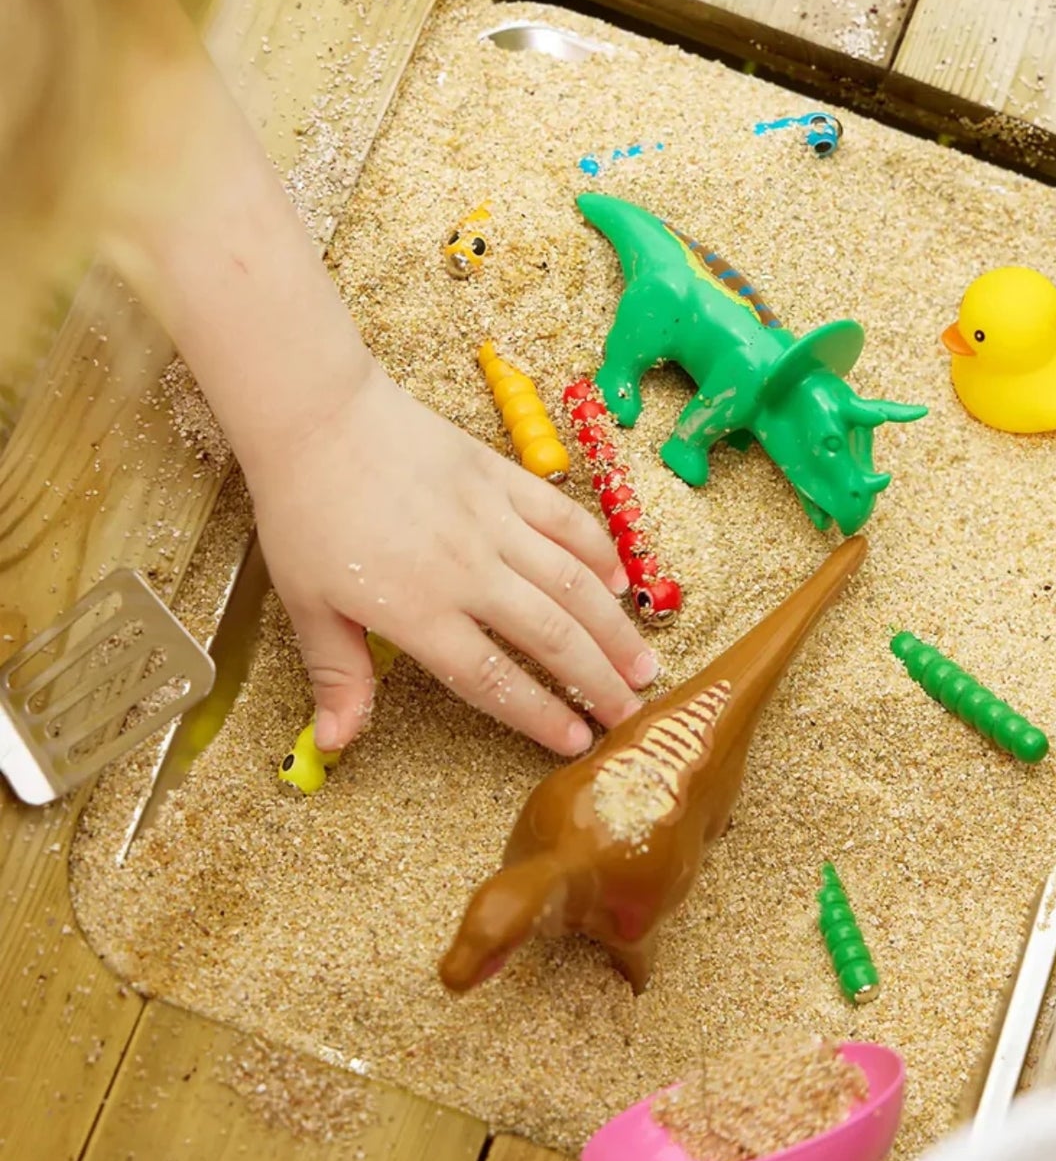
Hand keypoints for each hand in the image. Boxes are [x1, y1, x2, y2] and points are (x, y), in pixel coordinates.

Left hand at [248, 359, 657, 755]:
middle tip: (631, 712)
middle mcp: (469, 572)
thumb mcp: (306, 603)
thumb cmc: (306, 511)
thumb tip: (336, 743)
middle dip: (598, 681)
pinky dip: (599, 552)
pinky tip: (620, 582)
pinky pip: (565, 520)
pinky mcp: (503, 479)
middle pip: (551, 637)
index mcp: (420, 610)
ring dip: (614, 628)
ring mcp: (494, 522)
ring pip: (572, 584)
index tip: (576, 742)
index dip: (539, 714)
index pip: (493, 678)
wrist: (319, 418)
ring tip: (644, 662)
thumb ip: (337, 674)